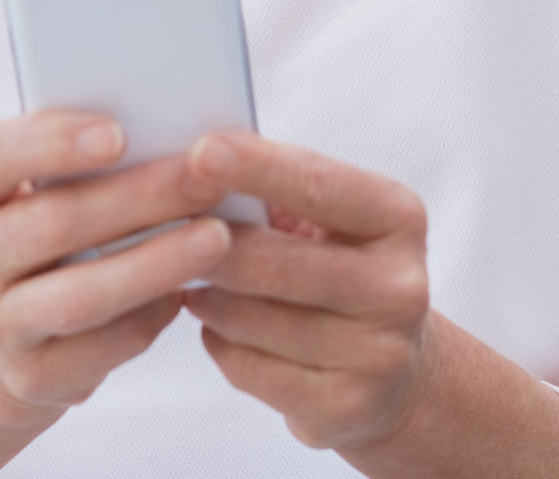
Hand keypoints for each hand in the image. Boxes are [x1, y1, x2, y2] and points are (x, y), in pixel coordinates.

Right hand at [0, 110, 235, 478]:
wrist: (9, 327)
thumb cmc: (45, 227)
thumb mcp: (39, 184)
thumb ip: (83, 156)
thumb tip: (170, 127)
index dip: (49, 142)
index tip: (118, 133)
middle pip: (52, 223)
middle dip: (138, 197)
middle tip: (204, 177)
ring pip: (80, 295)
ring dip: (155, 263)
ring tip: (216, 237)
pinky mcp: (31, 377)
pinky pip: (103, 346)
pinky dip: (153, 314)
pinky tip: (190, 289)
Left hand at [180, 133, 436, 449]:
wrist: (397, 371)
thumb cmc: (341, 267)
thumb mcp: (331, 219)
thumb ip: (278, 190)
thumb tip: (197, 165)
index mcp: (398, 219)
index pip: (318, 185)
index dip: (256, 167)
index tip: (200, 151)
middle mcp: (399, 287)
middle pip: (278, 264)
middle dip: (208, 245)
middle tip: (159, 227)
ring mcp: (378, 354)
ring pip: (253, 321)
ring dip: (205, 297)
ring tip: (189, 279)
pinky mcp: (345, 407)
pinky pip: (249, 368)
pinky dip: (218, 342)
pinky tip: (218, 326)